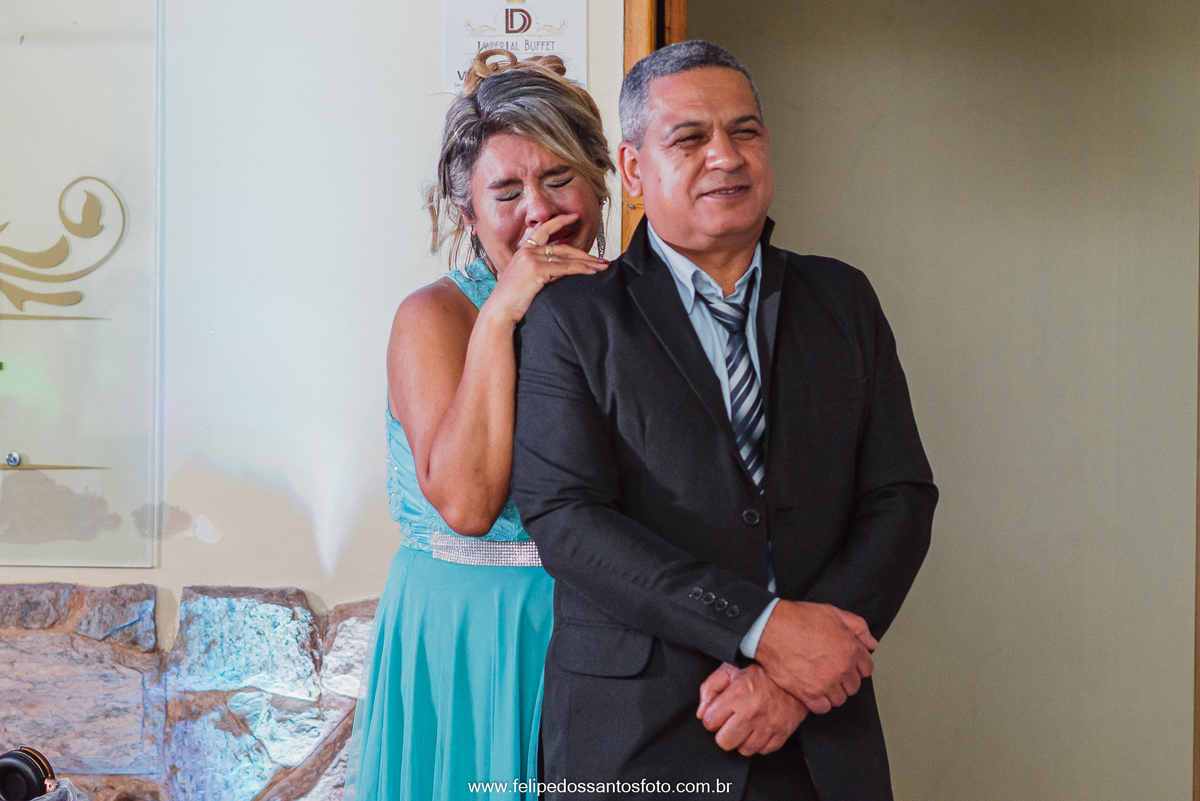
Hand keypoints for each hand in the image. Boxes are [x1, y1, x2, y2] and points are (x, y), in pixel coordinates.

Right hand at [483, 214, 608, 323]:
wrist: (499, 312)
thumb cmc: (511, 302)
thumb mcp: (526, 281)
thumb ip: (541, 272)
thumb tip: (561, 273)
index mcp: (522, 251)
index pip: (543, 230)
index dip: (559, 222)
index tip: (573, 216)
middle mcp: (526, 251)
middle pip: (562, 247)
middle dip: (583, 253)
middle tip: (600, 259)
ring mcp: (531, 258)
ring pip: (566, 257)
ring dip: (587, 262)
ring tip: (602, 266)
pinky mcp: (536, 269)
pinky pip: (565, 268)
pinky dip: (581, 269)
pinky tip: (592, 271)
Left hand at [696, 663, 807, 755]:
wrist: (794, 669)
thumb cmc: (759, 667)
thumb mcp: (729, 668)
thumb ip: (709, 688)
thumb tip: (701, 713)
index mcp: (737, 695)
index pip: (709, 722)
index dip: (711, 717)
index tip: (718, 712)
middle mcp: (752, 713)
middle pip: (724, 742)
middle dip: (724, 732)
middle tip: (731, 720)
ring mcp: (769, 725)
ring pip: (744, 750)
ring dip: (743, 738)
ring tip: (746, 723)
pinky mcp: (783, 732)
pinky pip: (764, 750)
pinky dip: (760, 742)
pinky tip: (760, 727)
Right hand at [753, 600, 876, 713]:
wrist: (771, 629)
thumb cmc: (799, 619)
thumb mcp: (834, 613)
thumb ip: (858, 627)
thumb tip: (871, 643)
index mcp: (850, 649)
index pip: (867, 668)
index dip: (857, 665)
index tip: (849, 665)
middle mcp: (841, 669)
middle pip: (854, 686)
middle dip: (845, 679)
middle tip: (832, 671)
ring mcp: (825, 683)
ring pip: (840, 699)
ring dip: (833, 692)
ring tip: (822, 681)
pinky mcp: (808, 694)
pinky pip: (823, 708)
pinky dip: (820, 702)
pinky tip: (814, 691)